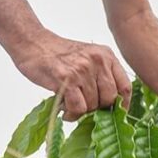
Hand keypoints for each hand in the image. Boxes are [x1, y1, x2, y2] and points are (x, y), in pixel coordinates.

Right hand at [12, 31, 131, 120]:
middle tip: (83, 107)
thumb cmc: (58, 54)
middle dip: (97, 109)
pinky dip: (71, 114)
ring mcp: (82, 69)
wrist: (32, 42)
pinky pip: (78, 108)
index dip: (122, 105)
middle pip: (109, 99)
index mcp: (106, 56)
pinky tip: (64, 110)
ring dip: (80, 112)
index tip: (115, 115)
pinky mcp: (66, 79)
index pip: (125, 86)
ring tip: (69, 104)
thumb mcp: (88, 57)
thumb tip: (111, 106)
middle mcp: (98, 61)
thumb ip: (102, 76)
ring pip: (92, 106)